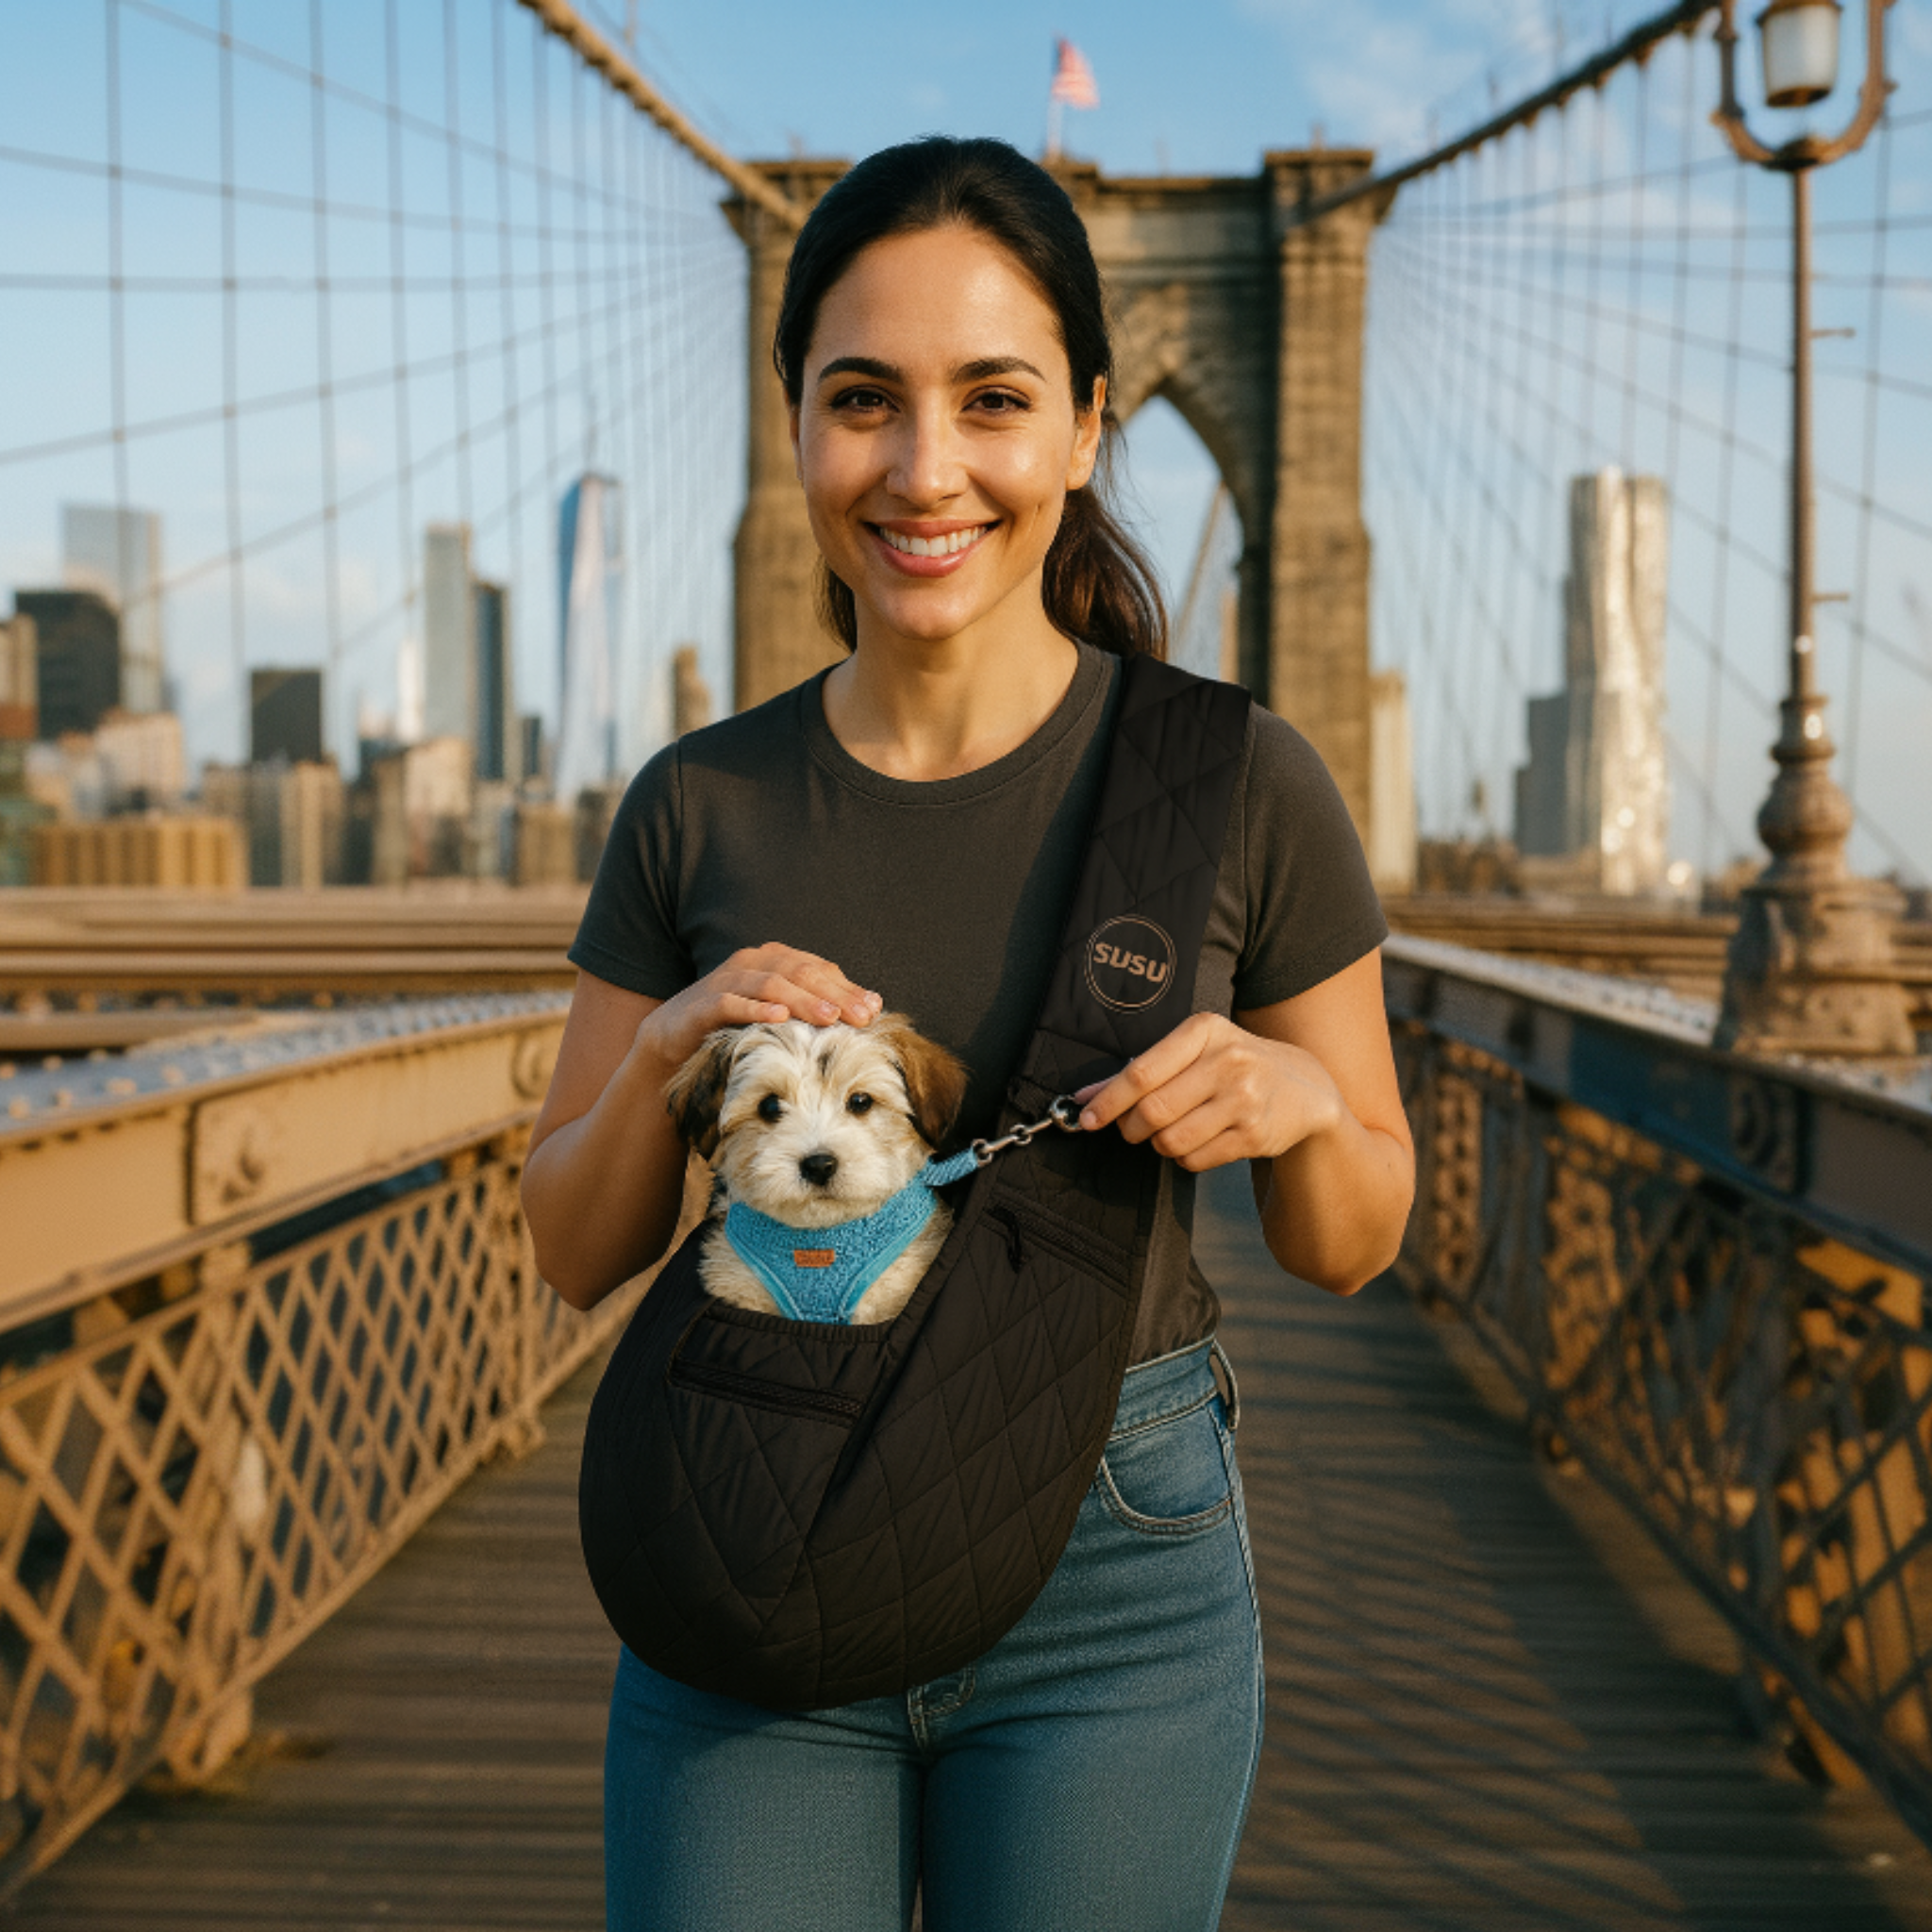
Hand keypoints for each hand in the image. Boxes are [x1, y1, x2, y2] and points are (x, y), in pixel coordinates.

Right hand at [632, 944, 881, 1074]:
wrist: (675, 1037)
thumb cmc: (737, 1026)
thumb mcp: (780, 1014)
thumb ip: (818, 1006)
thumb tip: (872, 1007)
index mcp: (775, 959)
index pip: (819, 969)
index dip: (848, 988)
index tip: (874, 1010)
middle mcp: (753, 962)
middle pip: (801, 972)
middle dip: (835, 995)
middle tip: (861, 1016)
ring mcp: (728, 979)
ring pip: (772, 984)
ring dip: (803, 1000)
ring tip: (830, 1018)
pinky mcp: (705, 1002)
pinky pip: (733, 1002)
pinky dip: (757, 1008)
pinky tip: (779, 1017)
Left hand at [1074, 1013, 1343, 1172]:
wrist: (1303, 1086)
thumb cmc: (1232, 1065)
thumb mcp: (1193, 1051)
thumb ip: (1140, 1070)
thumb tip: (1084, 1098)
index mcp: (1204, 1031)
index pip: (1142, 1073)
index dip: (1108, 1101)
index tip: (1088, 1118)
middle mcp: (1227, 1061)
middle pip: (1152, 1111)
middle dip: (1131, 1128)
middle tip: (1132, 1128)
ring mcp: (1244, 1100)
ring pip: (1171, 1141)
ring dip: (1159, 1144)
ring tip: (1170, 1132)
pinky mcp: (1255, 1135)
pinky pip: (1195, 1159)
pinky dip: (1184, 1157)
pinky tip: (1197, 1140)